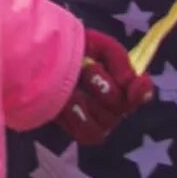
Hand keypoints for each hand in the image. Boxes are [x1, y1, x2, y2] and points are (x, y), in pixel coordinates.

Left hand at [58, 29, 155, 145]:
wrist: (33, 55)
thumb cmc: (64, 47)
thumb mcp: (95, 44)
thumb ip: (118, 58)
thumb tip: (130, 81)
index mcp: (115, 80)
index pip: (139, 92)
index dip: (142, 90)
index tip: (137, 83)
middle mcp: (107, 103)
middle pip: (123, 108)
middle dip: (107, 88)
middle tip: (88, 69)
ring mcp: (92, 118)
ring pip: (107, 121)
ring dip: (93, 99)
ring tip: (74, 84)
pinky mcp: (74, 129)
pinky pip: (89, 133)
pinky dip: (79, 115)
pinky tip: (67, 100)